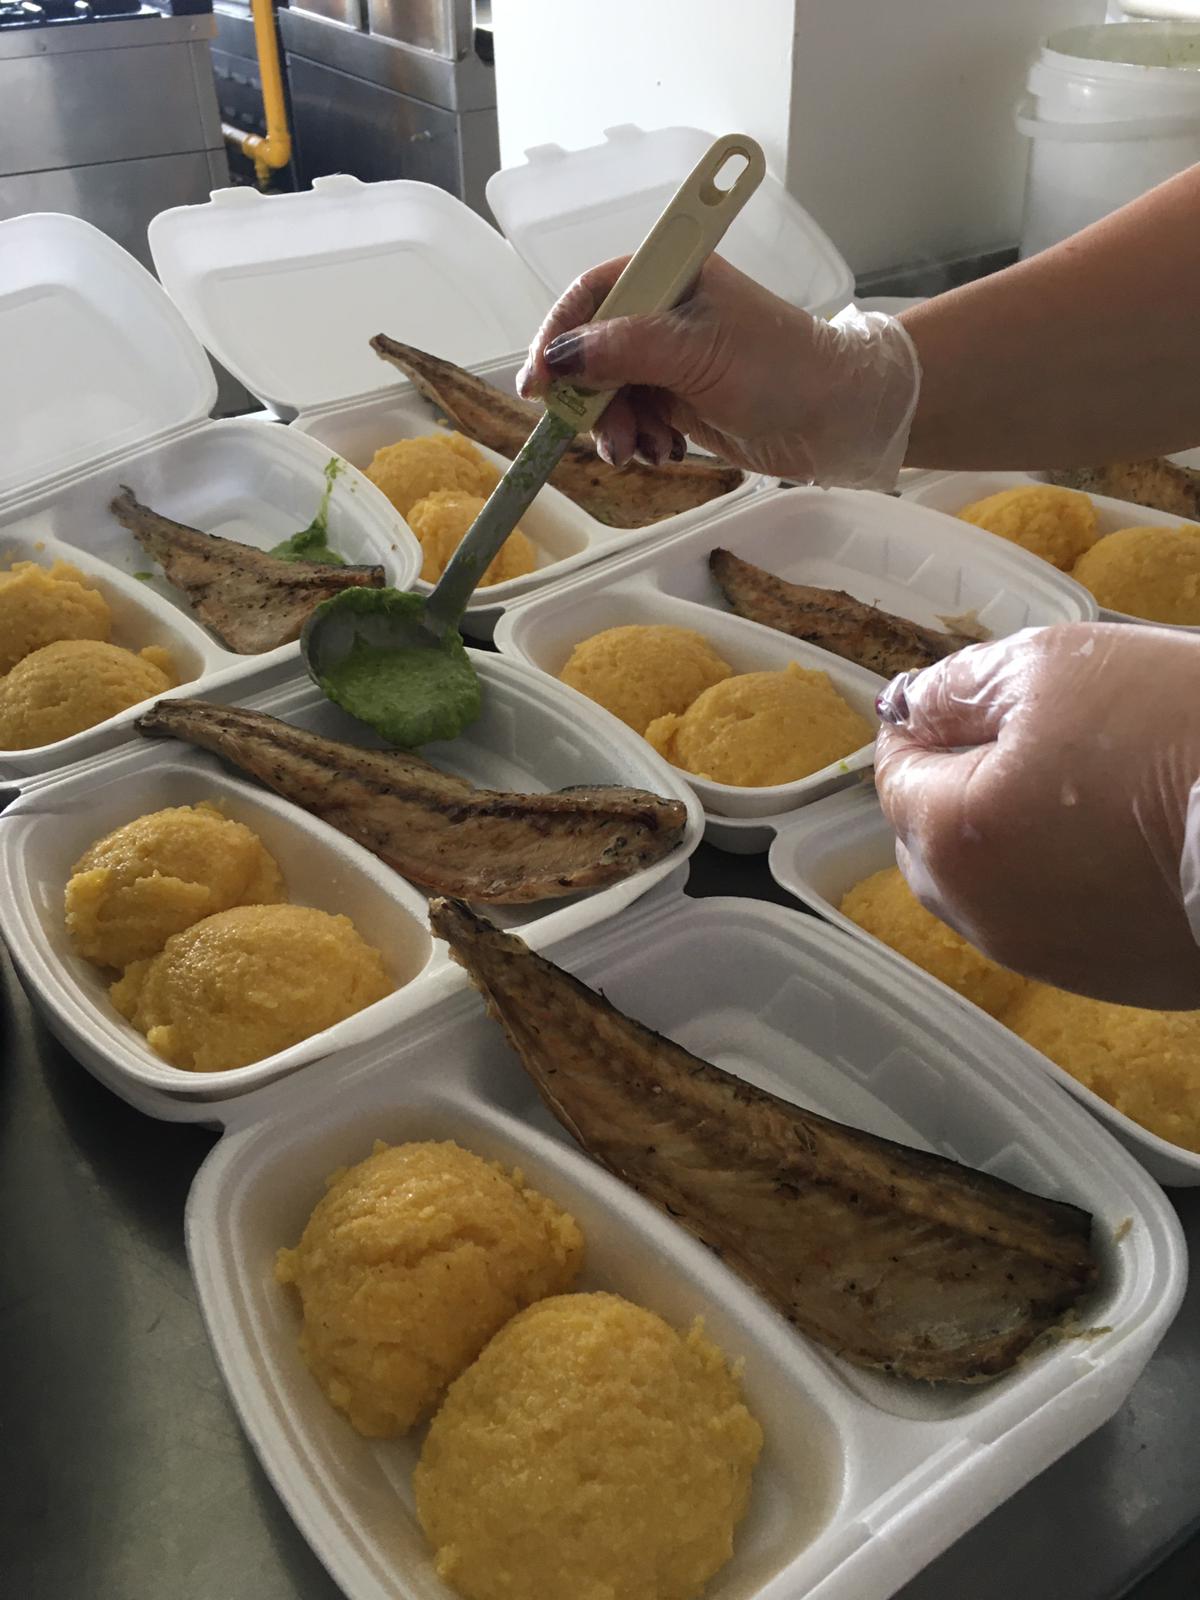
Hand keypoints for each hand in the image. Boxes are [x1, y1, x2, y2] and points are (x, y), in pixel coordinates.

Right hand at [516, 255, 919, 489]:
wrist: (837, 417)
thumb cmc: (780, 366)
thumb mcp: (695, 351)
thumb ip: (622, 350)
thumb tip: (559, 357)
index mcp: (669, 277)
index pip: (590, 295)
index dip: (557, 336)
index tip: (539, 383)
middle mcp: (663, 313)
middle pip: (591, 351)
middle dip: (592, 398)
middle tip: (605, 437)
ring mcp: (671, 359)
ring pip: (609, 394)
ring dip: (618, 427)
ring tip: (647, 449)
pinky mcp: (680, 400)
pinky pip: (634, 420)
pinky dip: (641, 440)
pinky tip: (668, 449)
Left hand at [874, 622, 1199, 1009]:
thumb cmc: (1178, 730)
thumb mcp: (1054, 667)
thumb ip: (959, 688)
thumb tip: (907, 707)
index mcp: (954, 839)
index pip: (893, 775)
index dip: (922, 724)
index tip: (965, 694)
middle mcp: (984, 916)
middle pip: (929, 841)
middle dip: (959, 783)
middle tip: (1033, 733)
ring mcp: (1048, 959)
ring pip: (989, 887)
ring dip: (1008, 835)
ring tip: (1086, 784)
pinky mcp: (1112, 981)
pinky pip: (1053, 920)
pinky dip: (1064, 878)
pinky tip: (1121, 837)